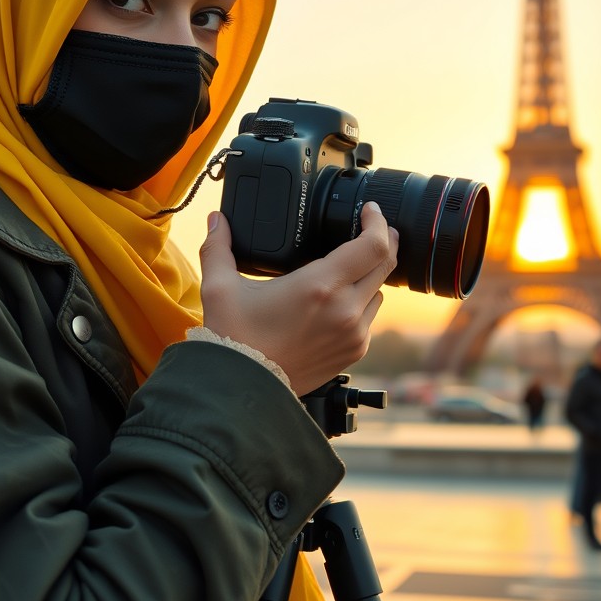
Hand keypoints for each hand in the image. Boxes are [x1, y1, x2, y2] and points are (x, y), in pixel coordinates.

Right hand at [198, 202, 397, 397]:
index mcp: (320, 286)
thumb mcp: (220, 288)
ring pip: (378, 293)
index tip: (370, 211)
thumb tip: (215, 219)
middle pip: (385, 265)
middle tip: (373, 228)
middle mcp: (345, 309)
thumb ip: (218, 247)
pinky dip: (359, 306)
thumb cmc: (234, 338)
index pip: (372, 246)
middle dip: (383, 241)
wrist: (244, 389)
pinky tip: (337, 303)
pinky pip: (369, 320)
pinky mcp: (353, 353)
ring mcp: (353, 334)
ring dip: (368, 277)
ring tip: (347, 269)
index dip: (377, 222)